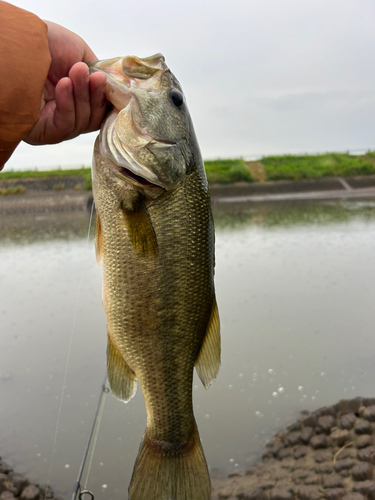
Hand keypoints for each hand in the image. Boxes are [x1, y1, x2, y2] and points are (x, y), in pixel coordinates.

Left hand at [25, 21, 106, 145]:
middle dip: (94, 96)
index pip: (98, 108)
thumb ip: (100, 74)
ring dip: (82, 97)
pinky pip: (65, 126)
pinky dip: (68, 105)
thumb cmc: (47, 43)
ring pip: (82, 123)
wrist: (22, 41)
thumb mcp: (82, 55)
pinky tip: (63, 86)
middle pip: (93, 118)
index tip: (109, 84)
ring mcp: (55, 124)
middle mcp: (65, 112)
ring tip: (75, 73)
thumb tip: (116, 90)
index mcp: (75, 97)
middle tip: (94, 77)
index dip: (106, 99)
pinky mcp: (44, 133)